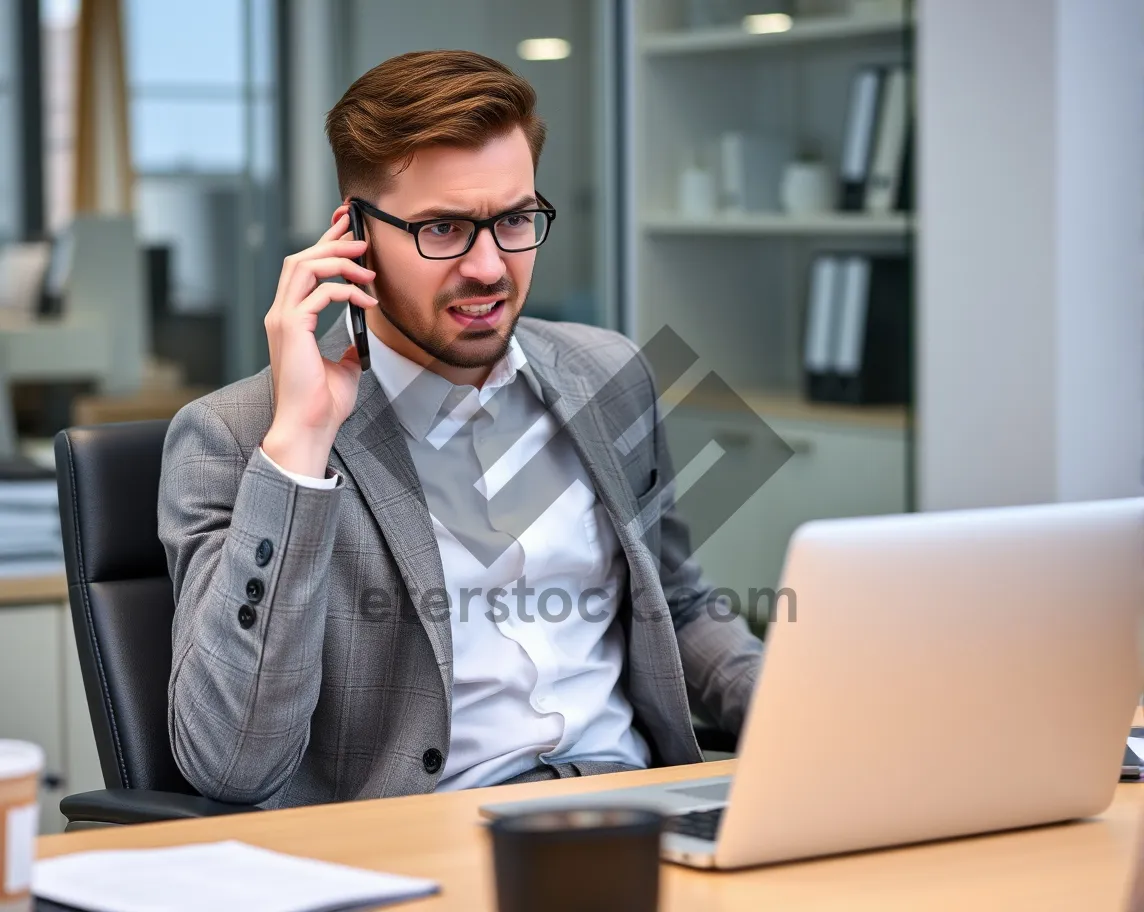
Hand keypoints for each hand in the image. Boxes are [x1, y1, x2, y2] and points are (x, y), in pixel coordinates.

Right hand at [261, 205, 376, 476]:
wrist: (310, 427)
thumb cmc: (323, 403)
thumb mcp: (344, 367)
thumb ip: (348, 347)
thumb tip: (361, 339)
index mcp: (290, 319)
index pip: (304, 270)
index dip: (324, 245)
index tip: (346, 227)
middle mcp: (281, 314)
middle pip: (301, 259)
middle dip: (331, 241)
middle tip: (361, 235)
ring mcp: (283, 319)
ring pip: (304, 267)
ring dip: (338, 259)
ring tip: (367, 264)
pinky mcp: (291, 328)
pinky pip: (320, 293)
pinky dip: (347, 290)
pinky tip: (368, 300)